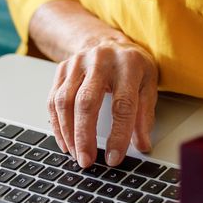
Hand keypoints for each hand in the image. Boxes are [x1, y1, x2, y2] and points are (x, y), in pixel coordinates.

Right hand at [48, 37, 157, 167]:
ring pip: (65, 101)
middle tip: (86, 161)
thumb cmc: (131, 66)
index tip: (114, 158)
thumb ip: (145, 115)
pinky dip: (56, 124)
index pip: (122, 105)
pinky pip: (53, 99)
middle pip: (87, 102)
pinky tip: (64, 140)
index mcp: (129, 65)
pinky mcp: (62, 68)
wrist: (108, 41)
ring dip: (68, 132)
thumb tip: (143, 145)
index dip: (118, 135)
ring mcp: (78, 63)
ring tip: (75, 154)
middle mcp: (101, 60)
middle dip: (84, 136)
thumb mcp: (148, 84)